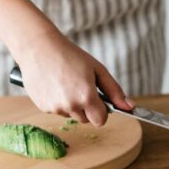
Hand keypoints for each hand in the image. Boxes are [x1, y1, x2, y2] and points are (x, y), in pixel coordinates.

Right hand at [15, 31, 133, 125]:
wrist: (38, 48)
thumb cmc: (70, 56)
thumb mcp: (98, 70)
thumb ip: (115, 91)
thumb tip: (130, 107)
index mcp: (86, 97)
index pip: (101, 121)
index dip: (102, 112)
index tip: (99, 101)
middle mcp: (70, 105)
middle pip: (86, 119)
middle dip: (87, 108)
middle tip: (81, 86)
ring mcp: (55, 108)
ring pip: (71, 115)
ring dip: (72, 105)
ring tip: (66, 83)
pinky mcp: (43, 107)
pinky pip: (57, 111)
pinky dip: (58, 102)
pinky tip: (55, 85)